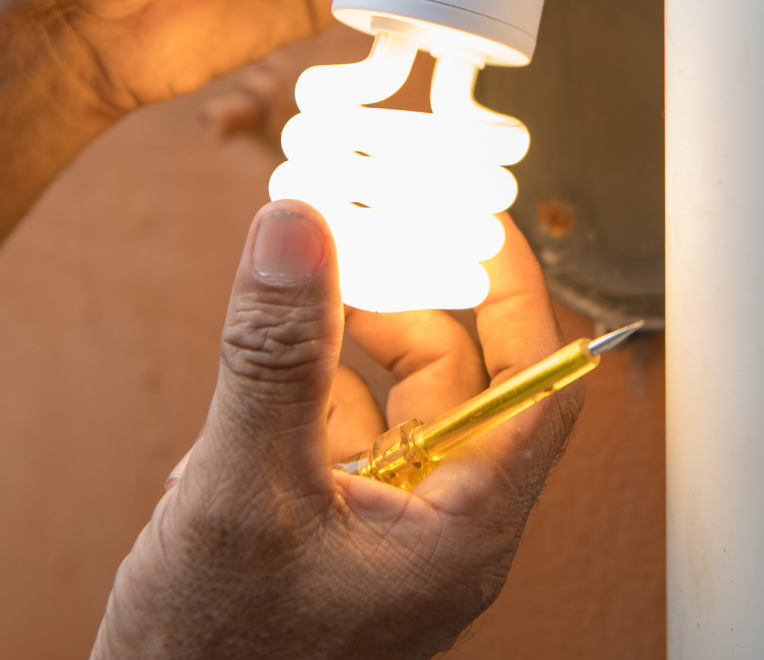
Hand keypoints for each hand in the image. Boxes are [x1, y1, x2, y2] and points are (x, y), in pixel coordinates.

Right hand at [92, 203, 580, 659]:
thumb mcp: (243, 490)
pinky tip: (229, 417)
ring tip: (274, 319)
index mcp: (461, 532)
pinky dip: (290, 410)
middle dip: (400, 304)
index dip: (514, 291)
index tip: (478, 218)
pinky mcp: (328, 544)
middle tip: (352, 238)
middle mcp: (436, 533)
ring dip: (331, 354)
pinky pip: (332, 447)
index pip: (534, 383)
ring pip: (386, 407)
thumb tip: (300, 230)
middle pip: (455, 382)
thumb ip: (276, 359)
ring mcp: (381, 540)